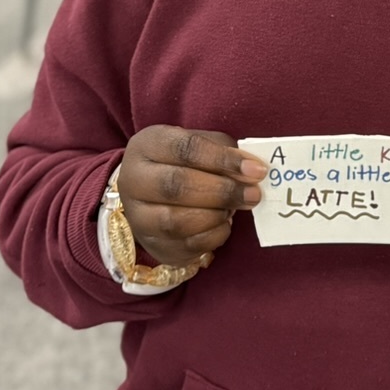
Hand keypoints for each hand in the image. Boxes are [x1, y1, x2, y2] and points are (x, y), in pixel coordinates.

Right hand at [117, 125, 266, 266]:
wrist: (150, 189)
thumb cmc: (182, 159)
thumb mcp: (200, 142)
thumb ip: (225, 151)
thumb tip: (251, 171)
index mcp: (147, 145)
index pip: (185, 149)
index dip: (223, 159)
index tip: (256, 170)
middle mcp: (133, 180)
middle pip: (176, 187)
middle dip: (222, 191)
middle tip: (253, 194)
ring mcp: (138, 217)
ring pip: (177, 222)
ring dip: (216, 216)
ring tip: (236, 207)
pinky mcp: (151, 245)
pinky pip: (185, 247)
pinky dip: (213, 236)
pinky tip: (224, 224)